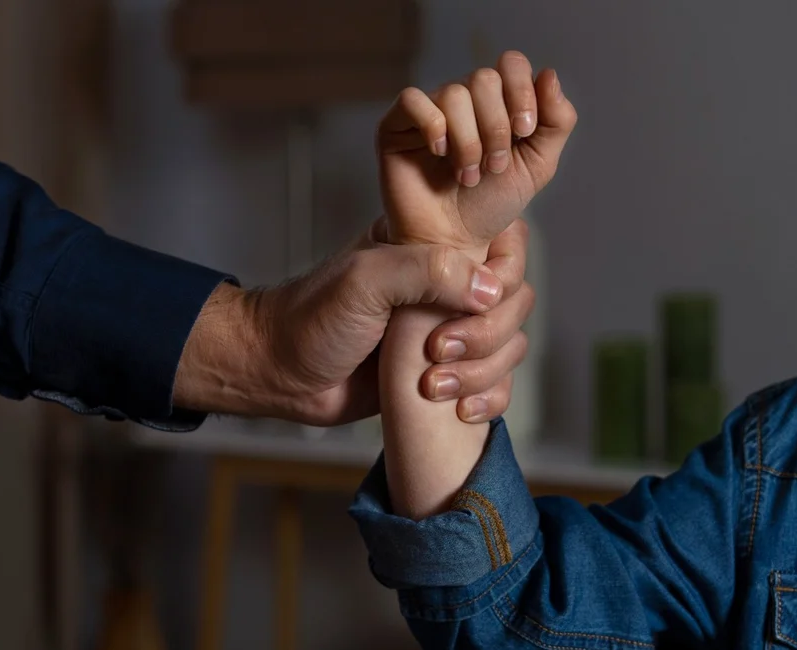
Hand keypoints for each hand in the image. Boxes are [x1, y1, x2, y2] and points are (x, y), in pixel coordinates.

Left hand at [172, 221, 532, 426]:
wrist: (281, 374)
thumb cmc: (311, 319)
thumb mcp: (365, 280)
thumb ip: (427, 271)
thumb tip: (490, 290)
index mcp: (432, 246)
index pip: (504, 244)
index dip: (501, 275)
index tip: (471, 301)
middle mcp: (447, 284)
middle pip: (515, 300)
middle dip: (487, 334)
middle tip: (438, 350)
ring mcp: (449, 329)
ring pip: (510, 345)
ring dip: (483, 371)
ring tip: (432, 385)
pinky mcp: (446, 372)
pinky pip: (496, 383)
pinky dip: (489, 398)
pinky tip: (459, 409)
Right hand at [377, 51, 576, 248]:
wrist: (454, 241)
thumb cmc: (490, 205)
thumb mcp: (537, 165)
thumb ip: (556, 122)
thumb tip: (549, 74)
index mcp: (497, 101)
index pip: (510, 64)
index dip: (522, 92)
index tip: (524, 132)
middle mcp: (463, 100)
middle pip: (484, 78)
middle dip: (496, 127)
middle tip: (493, 167)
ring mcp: (429, 110)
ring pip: (454, 94)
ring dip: (469, 141)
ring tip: (467, 175)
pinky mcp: (396, 125)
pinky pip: (413, 100)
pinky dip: (433, 126)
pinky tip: (439, 154)